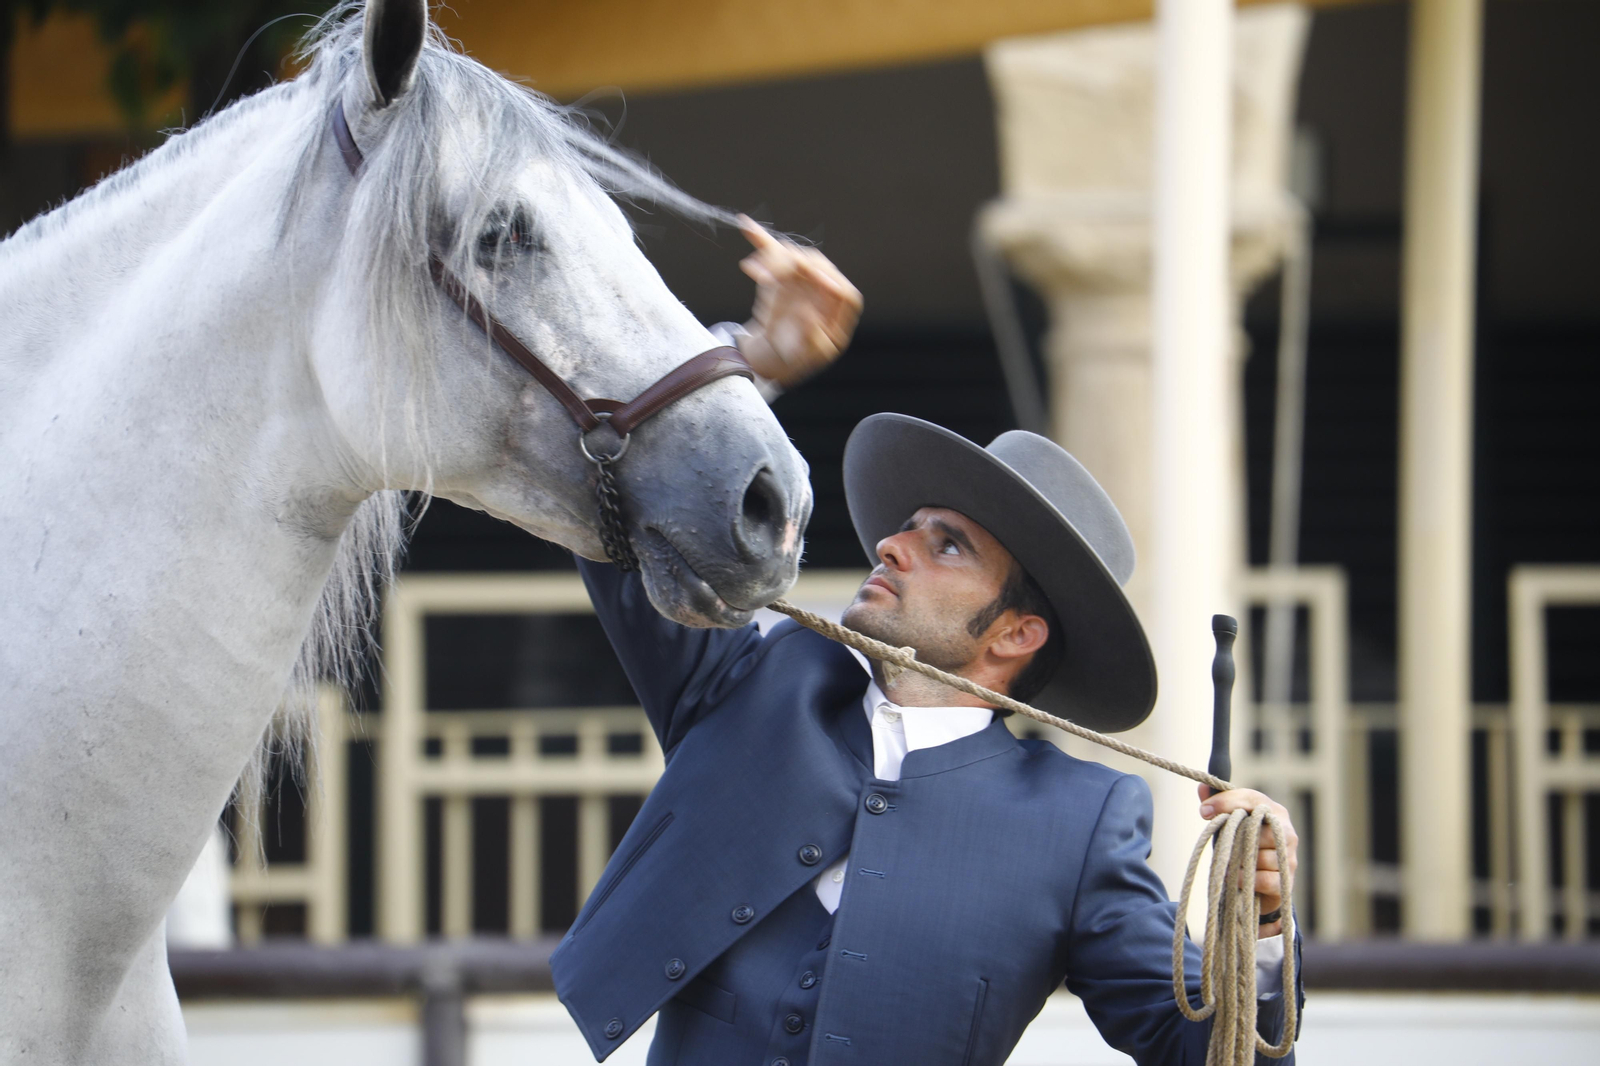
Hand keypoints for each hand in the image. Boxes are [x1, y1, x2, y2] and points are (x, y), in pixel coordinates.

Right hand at [734, 215, 862, 387]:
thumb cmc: (794, 360)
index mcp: (838, 313)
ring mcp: (802, 279)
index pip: (844, 293)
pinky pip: (772, 253)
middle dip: (796, 266)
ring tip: (756, 272)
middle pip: (817, 267)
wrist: (769, 356)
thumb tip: (809, 315)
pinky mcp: (780, 274)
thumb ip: (813, 340)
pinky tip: (747, 227)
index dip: (832, 283)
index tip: (816, 280)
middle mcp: (823, 291)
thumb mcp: (808, 357)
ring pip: (793, 257)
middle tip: (773, 276)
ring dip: (774, 260)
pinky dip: (760, 240)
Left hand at [1198, 784, 1297, 937]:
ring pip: (1258, 856)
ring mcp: (1290, 857)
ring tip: (1234, 862)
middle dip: (1233, 839)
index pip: (1252, 798)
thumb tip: (1203, 787)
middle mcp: (1287, 831)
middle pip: (1254, 829)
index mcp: (1275, 811)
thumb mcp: (1231, 823)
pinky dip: (1244, 879)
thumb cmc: (1244, 846)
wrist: (1260, 883)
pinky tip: (1237, 877)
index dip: (1226, 802)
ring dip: (1239, 861)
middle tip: (1224, 844)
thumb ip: (1218, 803)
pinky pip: (1262, 879)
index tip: (1203, 811)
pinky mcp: (1285, 881)